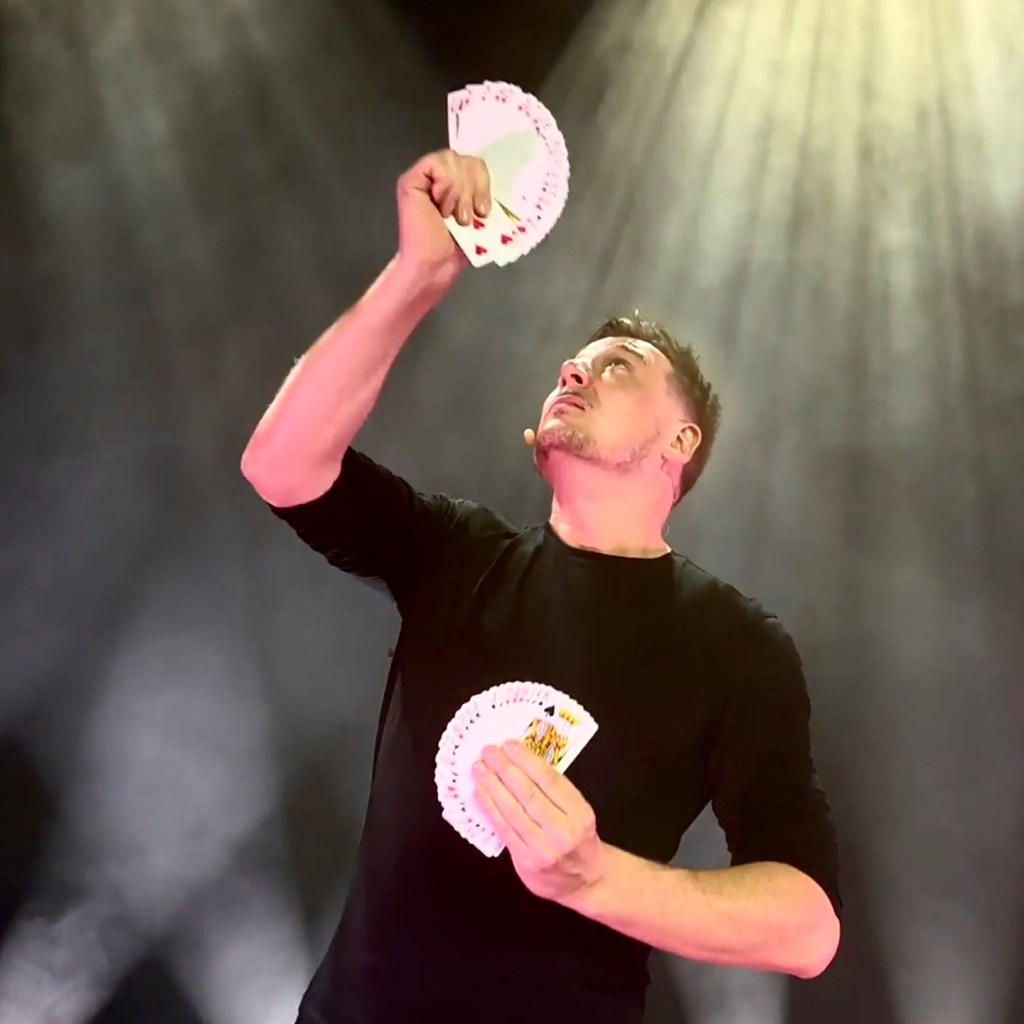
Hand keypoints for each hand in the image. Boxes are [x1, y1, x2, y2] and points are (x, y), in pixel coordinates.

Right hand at [395, 149, 491, 282]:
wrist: (436, 263)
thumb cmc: (457, 247)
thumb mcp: (479, 213)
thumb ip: (481, 189)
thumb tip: (488, 175)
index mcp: (458, 184)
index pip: (477, 164)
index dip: (483, 184)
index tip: (483, 211)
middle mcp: (440, 178)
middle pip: (468, 159)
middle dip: (472, 189)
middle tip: (465, 217)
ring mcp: (424, 177)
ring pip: (453, 159)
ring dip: (458, 192)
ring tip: (451, 215)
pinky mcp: (411, 179)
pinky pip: (437, 163)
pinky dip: (445, 185)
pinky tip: (439, 205)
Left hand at [472, 740, 606, 903]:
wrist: (584, 880)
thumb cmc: (578, 837)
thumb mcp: (578, 811)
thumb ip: (555, 791)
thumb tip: (520, 761)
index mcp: (580, 813)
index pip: (550, 780)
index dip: (527, 760)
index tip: (509, 745)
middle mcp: (563, 831)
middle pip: (528, 794)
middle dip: (505, 769)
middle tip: (488, 751)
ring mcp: (543, 848)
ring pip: (513, 811)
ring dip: (492, 785)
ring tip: (479, 768)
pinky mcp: (526, 861)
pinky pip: (504, 829)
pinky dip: (490, 808)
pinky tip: (480, 792)